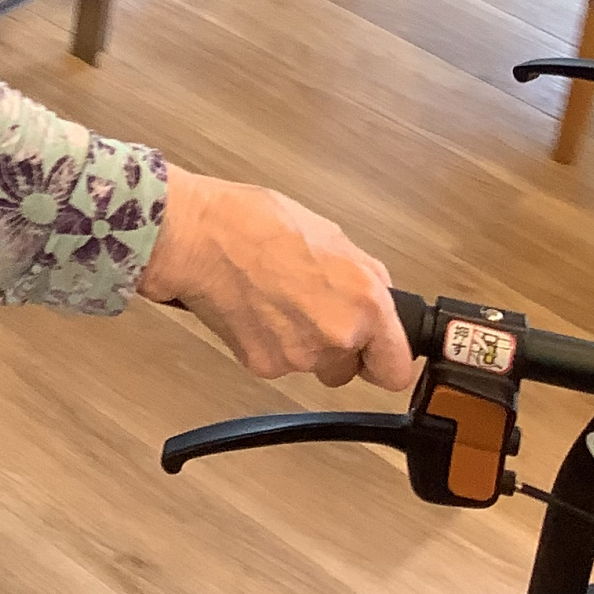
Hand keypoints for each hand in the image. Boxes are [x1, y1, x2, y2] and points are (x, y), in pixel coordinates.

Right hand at [140, 170, 414, 391]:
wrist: (198, 236)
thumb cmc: (255, 223)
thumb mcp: (329, 234)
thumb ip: (363, 275)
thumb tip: (377, 295)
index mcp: (364, 302)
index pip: (396, 369)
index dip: (385, 358)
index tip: (377, 351)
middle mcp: (336, 336)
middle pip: (350, 369)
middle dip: (337, 346)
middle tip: (312, 308)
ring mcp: (298, 356)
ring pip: (313, 365)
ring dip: (303, 343)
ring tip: (278, 299)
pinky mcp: (262, 365)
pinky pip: (278, 363)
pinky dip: (270, 342)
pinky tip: (256, 308)